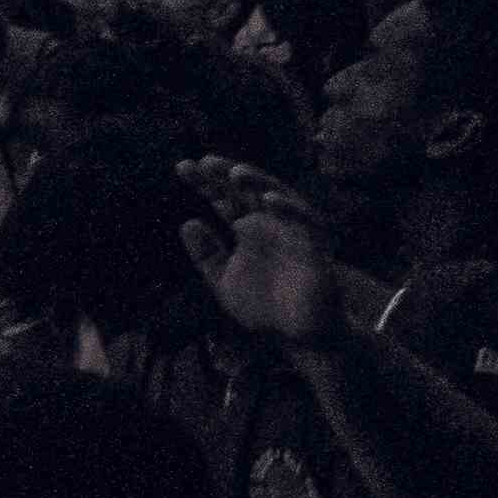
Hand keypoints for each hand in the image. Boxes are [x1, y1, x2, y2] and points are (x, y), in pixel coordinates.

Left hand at [180, 162, 354, 351]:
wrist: (300, 335)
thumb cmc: (265, 306)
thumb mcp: (224, 280)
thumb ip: (207, 255)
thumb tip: (188, 223)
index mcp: (248, 229)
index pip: (225, 198)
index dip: (206, 183)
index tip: (182, 167)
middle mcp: (270, 224)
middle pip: (248, 191)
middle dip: (226, 175)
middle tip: (204, 162)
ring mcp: (293, 232)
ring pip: (278, 197)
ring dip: (258, 183)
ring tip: (234, 173)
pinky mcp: (315, 247)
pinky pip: (306, 221)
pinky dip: (289, 209)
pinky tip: (268, 200)